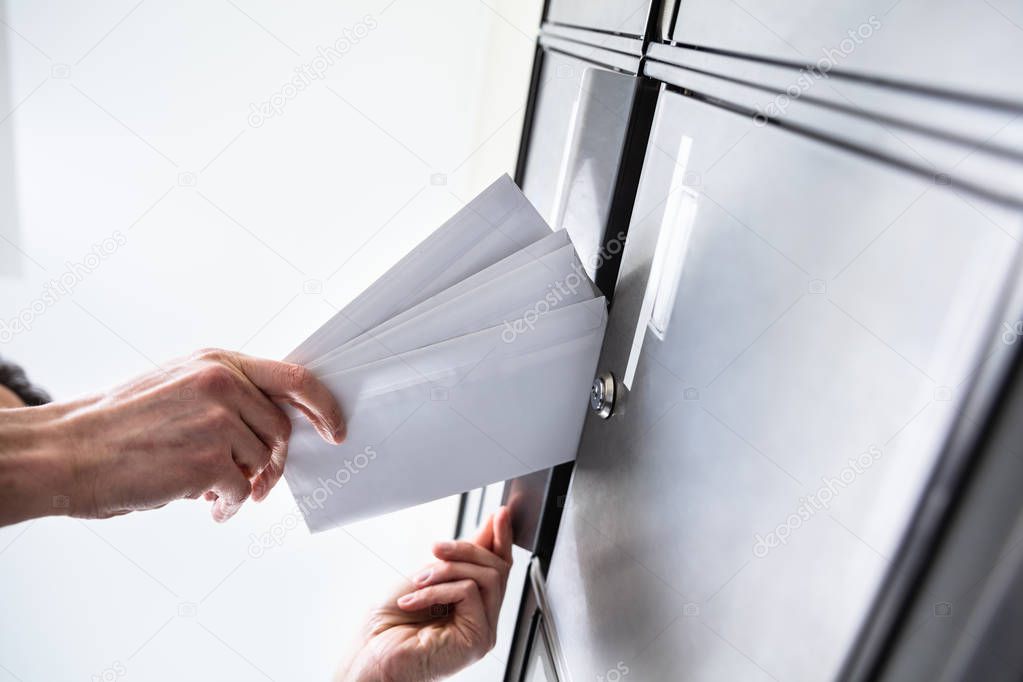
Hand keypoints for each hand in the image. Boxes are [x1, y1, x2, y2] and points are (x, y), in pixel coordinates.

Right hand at [0, 348, 343, 523]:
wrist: (68, 451)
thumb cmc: (121, 424)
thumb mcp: (179, 385)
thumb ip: (228, 394)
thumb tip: (275, 424)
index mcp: (217, 361)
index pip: (294, 377)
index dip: (324, 406)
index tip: (336, 430)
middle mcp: (222, 382)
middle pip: (281, 430)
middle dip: (272, 462)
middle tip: (256, 483)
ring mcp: (218, 419)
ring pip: (262, 462)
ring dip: (243, 484)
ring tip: (213, 492)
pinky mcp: (210, 459)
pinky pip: (241, 490)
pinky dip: (228, 505)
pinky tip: (206, 506)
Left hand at [337, 507, 513, 681]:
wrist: (367, 658)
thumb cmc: (386, 627)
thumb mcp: (426, 577)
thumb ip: (458, 558)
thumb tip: (488, 528)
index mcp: (470, 607)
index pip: (498, 568)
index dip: (501, 538)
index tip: (499, 514)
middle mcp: (481, 620)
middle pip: (497, 568)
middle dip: (465, 548)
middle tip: (436, 548)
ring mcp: (482, 632)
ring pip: (488, 577)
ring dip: (448, 568)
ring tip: (418, 579)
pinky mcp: (478, 640)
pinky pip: (469, 592)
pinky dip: (439, 588)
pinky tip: (415, 598)